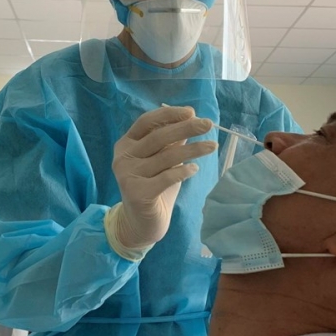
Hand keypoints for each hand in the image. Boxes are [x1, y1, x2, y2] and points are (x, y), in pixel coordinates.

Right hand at [107, 107, 215, 257]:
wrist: (142, 223)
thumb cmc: (154, 187)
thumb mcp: (163, 160)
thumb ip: (172, 141)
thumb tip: (192, 117)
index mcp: (126, 144)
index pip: (146, 122)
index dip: (168, 114)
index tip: (192, 112)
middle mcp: (123, 157)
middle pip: (158, 137)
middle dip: (185, 128)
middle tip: (208, 124)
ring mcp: (128, 175)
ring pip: (166, 156)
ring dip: (192, 149)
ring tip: (212, 146)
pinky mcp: (137, 193)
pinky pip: (166, 177)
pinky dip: (184, 171)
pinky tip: (195, 169)